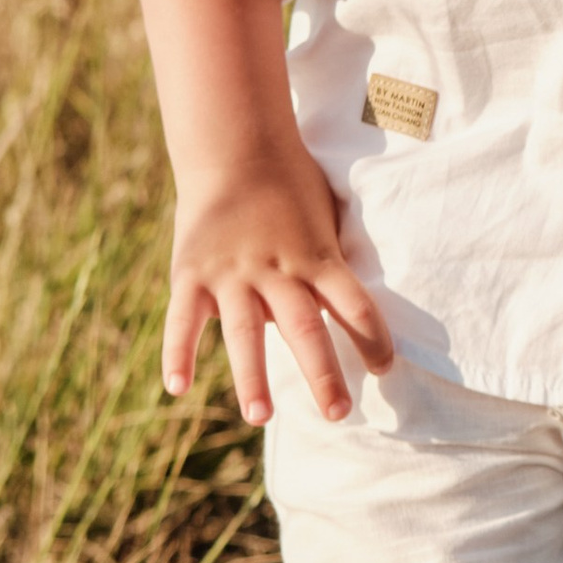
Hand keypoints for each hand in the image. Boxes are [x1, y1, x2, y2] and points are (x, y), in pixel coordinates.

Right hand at [164, 142, 395, 424]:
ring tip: (260, 417)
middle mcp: (278, 269)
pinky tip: (176, 387)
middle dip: (322, 373)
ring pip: (246, 332)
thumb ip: (333, 263)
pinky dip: (177, 352)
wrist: (235, 145)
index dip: (374, 338)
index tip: (385, 370)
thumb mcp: (326, 218)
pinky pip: (183, 319)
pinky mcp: (191, 273)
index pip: (356, 304)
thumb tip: (350, 310)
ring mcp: (233, 273)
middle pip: (306, 327)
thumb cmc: (291, 185)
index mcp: (317, 257)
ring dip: (253, 377)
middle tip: (338, 413)